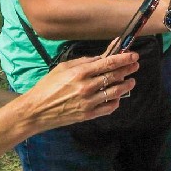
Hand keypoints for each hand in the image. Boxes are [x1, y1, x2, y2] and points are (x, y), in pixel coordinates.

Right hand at [22, 49, 138, 132]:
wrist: (35, 111)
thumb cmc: (47, 86)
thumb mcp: (63, 67)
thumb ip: (84, 61)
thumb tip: (102, 57)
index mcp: (80, 72)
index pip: (108, 63)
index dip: (124, 58)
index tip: (133, 55)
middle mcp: (87, 87)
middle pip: (115, 76)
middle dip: (128, 69)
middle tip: (135, 65)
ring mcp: (88, 102)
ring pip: (115, 92)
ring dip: (126, 85)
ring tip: (131, 80)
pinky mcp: (87, 115)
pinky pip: (108, 108)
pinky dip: (116, 101)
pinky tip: (118, 97)